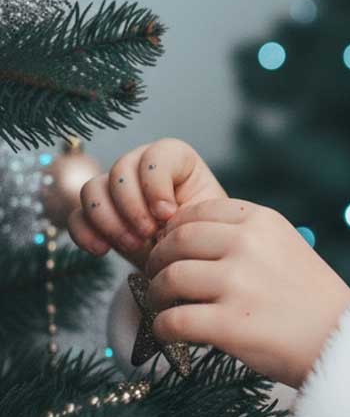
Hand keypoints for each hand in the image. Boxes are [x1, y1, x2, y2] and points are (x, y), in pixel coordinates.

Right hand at [67, 138, 227, 271]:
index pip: (156, 155)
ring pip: (92, 189)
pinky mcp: (97, 215)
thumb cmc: (203, 235)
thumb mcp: (206, 220)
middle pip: (120, 170)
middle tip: (148, 234)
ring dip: (109, 220)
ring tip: (133, 245)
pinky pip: (76, 216)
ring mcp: (115, 189)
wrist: (188, 260)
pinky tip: (102, 250)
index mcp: (176, 160)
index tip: (168, 214)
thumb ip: (189, 211)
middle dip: (132, 206)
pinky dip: (85, 233)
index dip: (156, 184)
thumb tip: (162, 216)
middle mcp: (141, 167)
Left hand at [143, 197, 349, 388]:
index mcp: (263, 221)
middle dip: (158, 261)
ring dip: (157, 295)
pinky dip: (162, 328)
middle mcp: (249, 245)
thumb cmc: (312, 299)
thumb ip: (245, 237)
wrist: (343, 340)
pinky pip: (172, 321)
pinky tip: (170, 333)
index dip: (174, 231)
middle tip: (157, 278)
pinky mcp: (229, 324)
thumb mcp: (287, 247)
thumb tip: (184, 238)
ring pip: (169, 279)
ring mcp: (238, 284)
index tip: (172, 249)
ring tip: (164, 306)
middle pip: (176, 242)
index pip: (197, 212)